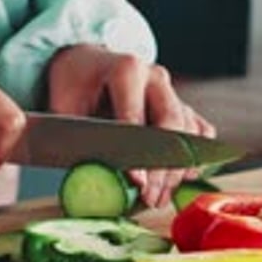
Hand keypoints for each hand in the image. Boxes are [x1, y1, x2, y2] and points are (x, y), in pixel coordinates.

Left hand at [47, 44, 215, 206]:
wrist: (88, 63)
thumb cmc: (74, 85)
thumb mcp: (63, 106)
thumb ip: (78, 136)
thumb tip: (96, 174)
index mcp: (126, 69)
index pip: (136, 117)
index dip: (137, 152)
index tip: (138, 182)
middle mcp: (155, 76)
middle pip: (171, 123)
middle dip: (163, 166)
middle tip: (151, 198)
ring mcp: (171, 89)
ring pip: (188, 130)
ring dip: (178, 168)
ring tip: (159, 197)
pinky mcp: (179, 102)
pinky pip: (198, 129)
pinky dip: (193, 155)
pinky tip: (180, 179)